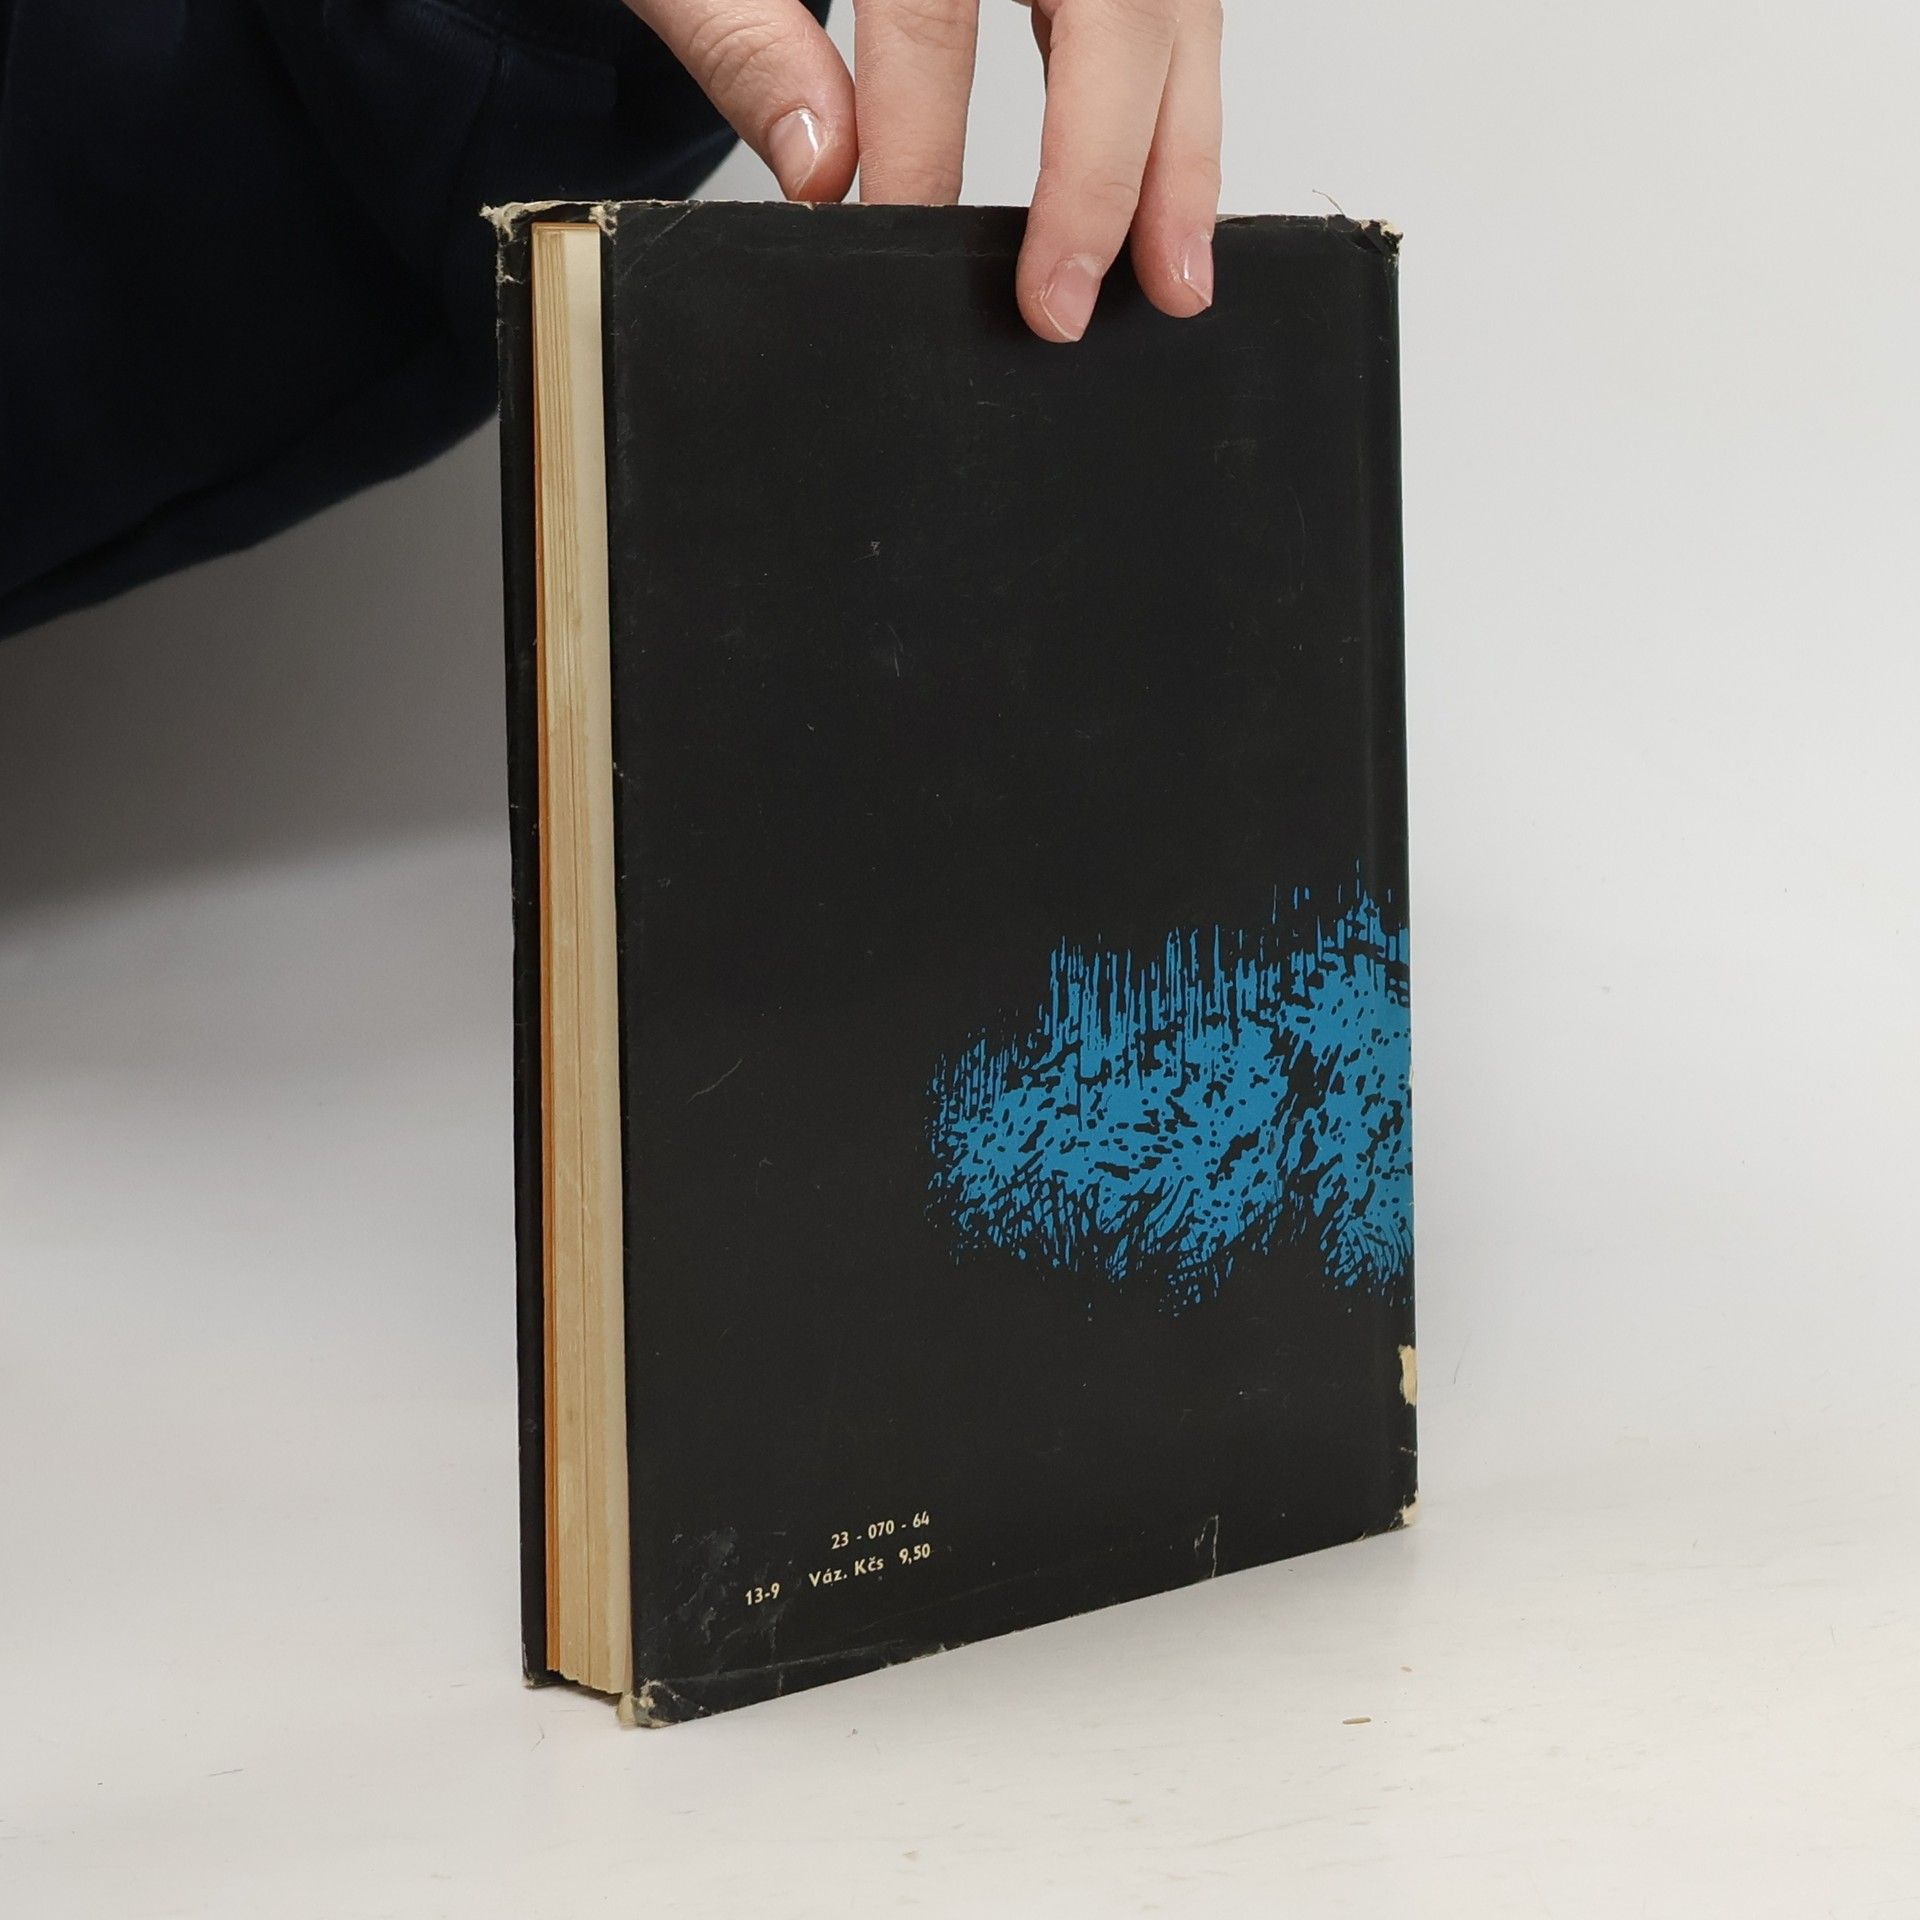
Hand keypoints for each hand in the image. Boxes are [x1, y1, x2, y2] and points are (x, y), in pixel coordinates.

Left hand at [623, 0, 1223, 342]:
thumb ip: (745, 42)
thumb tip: (821, 169)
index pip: (935, 14)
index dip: (922, 141)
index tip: (903, 236)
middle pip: (1114, 8)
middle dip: (1101, 174)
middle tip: (1062, 307)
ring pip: (1174, 12)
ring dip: (1176, 157)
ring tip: (1170, 282)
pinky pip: (1173, 9)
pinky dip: (1176, 109)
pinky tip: (1167, 201)